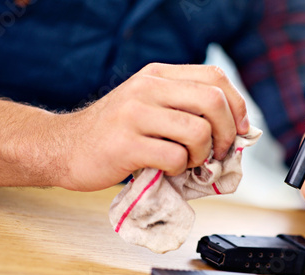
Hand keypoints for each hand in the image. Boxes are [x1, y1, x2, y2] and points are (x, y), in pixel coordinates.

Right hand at [58, 63, 248, 190]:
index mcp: (158, 75)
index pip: (216, 78)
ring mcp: (135, 114)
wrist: (64, 147)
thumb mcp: (149, 106)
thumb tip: (234, 128)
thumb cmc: (115, 131)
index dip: (237, 106)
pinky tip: (166, 168)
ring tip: (187, 161)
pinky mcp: (126, 144)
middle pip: (213, 102)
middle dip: (227, 133)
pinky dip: (179, 169)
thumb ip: (185, 108)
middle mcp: (148, 88)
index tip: (239, 130)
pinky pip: (174, 157)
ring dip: (202, 155)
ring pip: (197, 132)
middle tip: (219, 152)